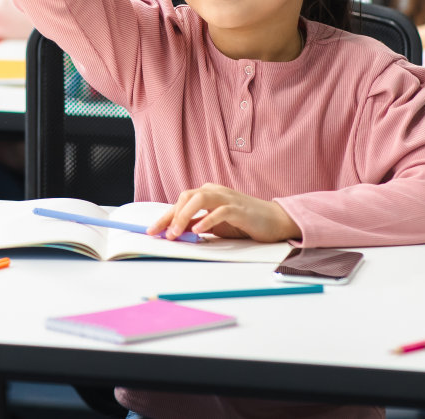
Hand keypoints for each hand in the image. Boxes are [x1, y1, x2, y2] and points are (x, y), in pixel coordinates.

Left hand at [147, 182, 300, 242]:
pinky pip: (220, 211)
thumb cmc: (243, 222)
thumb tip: (174, 233)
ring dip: (184, 216)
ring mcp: (227, 197)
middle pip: (186, 197)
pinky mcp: (239, 208)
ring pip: (199, 199)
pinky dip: (207, 220)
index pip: (180, 202)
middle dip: (170, 216)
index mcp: (207, 193)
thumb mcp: (215, 225)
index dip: (164, 216)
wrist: (273, 221)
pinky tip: (199, 230)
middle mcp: (214, 191)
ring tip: (175, 233)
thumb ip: (196, 225)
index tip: (152, 231)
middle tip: (161, 234)